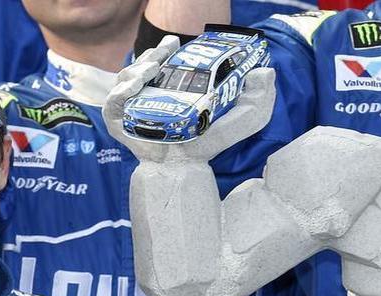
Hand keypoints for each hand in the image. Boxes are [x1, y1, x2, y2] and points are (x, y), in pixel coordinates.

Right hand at [104, 36, 276, 162]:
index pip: (162, 61)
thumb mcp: (243, 119)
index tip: (175, 42)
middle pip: (141, 65)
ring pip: (125, 78)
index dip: (165, 49)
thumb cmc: (211, 144)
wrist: (186, 167)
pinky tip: (135, 86)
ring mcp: (131, 108)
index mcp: (170, 88)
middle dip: (151, 54)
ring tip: (153, 68)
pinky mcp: (118, 123)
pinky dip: (122, 91)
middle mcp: (148, 95)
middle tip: (164, 51)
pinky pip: (113, 101)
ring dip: (137, 68)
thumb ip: (259, 98)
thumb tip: (266, 72)